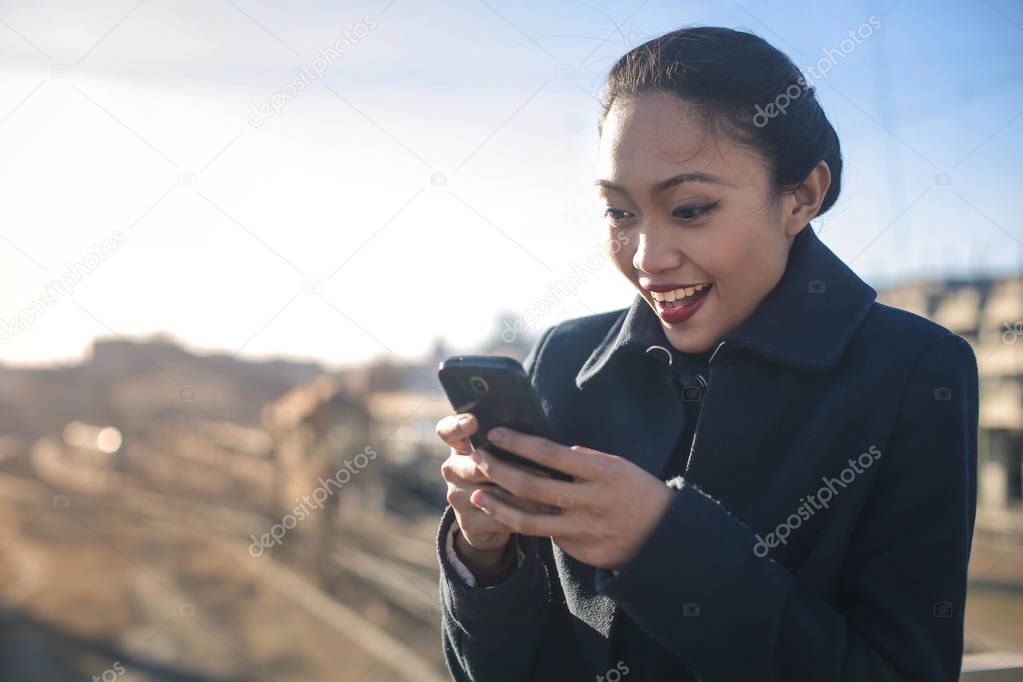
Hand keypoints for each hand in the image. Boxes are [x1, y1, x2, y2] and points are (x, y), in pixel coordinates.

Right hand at [436, 414, 560, 563]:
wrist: (487, 521)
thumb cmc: (501, 477)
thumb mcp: (499, 457)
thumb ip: (508, 444)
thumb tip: (537, 434)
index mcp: (459, 447)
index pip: (448, 430)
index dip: (458, 425)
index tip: (474, 422)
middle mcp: (452, 470)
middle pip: (479, 465)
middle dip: (516, 469)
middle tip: (547, 470)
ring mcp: (456, 497)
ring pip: (494, 494)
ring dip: (527, 495)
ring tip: (553, 492)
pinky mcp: (467, 522)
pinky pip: (499, 517)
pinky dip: (524, 515)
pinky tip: (544, 513)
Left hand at [467, 427, 673, 570]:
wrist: (666, 537)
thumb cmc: (638, 492)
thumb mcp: (618, 466)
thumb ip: (584, 460)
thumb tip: (546, 451)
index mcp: (602, 472)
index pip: (550, 453)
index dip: (518, 443)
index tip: (495, 433)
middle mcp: (591, 501)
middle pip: (532, 486)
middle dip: (498, 471)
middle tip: (478, 459)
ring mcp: (585, 531)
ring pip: (529, 520)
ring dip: (497, 506)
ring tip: (476, 494)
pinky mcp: (581, 552)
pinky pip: (548, 536)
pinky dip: (527, 524)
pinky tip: (509, 515)